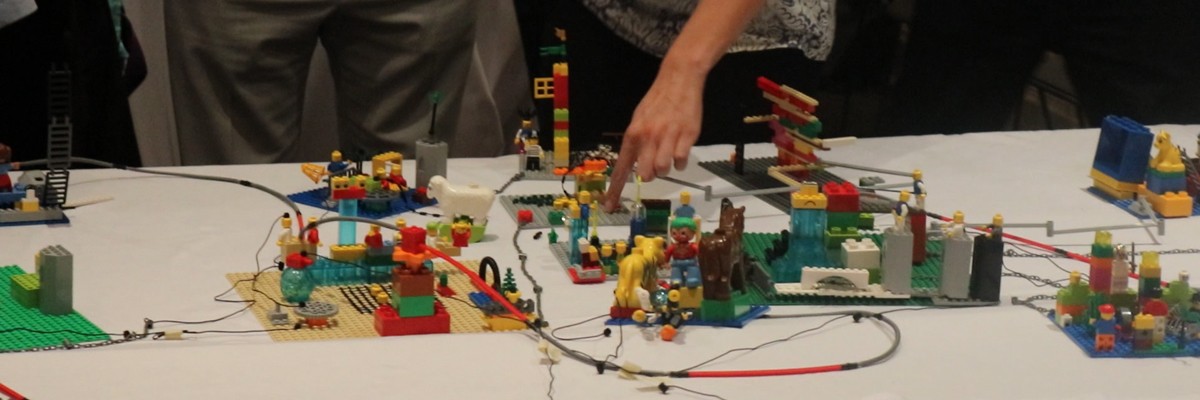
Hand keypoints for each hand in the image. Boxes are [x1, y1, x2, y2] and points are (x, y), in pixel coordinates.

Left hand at [604, 69, 704, 210]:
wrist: (679, 80)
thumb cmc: (657, 101)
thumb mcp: (639, 119)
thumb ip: (636, 142)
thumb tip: (633, 165)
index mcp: (633, 134)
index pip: (621, 168)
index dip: (615, 190)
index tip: (609, 206)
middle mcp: (649, 137)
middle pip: (645, 174)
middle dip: (650, 173)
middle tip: (655, 161)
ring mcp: (668, 137)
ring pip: (664, 169)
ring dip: (666, 167)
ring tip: (669, 152)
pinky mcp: (687, 136)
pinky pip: (681, 161)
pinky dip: (681, 160)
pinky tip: (681, 147)